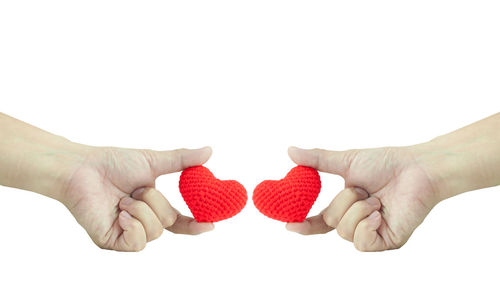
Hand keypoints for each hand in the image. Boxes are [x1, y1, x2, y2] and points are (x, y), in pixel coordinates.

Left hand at [61, 146, 213, 250]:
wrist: (83, 168)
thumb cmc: (113, 163)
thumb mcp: (154, 161)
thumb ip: (182, 160)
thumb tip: (209, 151)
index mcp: (152, 207)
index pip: (178, 222)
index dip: (194, 225)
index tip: (210, 224)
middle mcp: (142, 222)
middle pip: (167, 223)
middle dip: (155, 202)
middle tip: (136, 190)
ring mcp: (127, 233)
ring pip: (154, 232)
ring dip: (141, 210)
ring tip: (123, 199)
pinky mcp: (112, 241)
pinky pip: (136, 243)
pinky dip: (132, 225)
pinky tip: (120, 213)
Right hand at [286, 146, 439, 250]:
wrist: (416, 168)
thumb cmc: (386, 162)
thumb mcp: (345, 161)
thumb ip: (317, 160)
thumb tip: (290, 151)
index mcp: (347, 206)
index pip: (321, 222)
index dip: (305, 225)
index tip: (289, 224)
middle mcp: (358, 221)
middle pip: (332, 223)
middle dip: (343, 203)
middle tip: (362, 190)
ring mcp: (372, 232)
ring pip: (345, 233)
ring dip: (358, 211)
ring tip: (376, 199)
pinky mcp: (387, 241)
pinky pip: (363, 243)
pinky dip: (367, 226)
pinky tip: (379, 213)